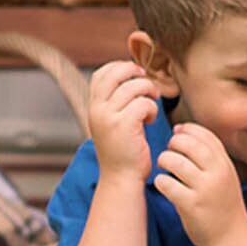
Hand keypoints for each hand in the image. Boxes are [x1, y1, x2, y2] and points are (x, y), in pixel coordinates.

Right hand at [88, 60, 157, 181]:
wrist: (121, 177)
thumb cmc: (123, 150)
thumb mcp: (112, 122)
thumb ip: (115, 102)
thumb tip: (132, 77)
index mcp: (93, 106)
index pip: (101, 73)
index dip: (120, 68)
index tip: (136, 75)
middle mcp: (97, 109)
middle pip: (116, 73)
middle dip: (136, 73)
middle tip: (149, 87)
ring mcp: (108, 117)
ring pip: (134, 86)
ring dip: (149, 93)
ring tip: (151, 107)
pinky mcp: (123, 126)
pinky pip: (143, 103)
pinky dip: (152, 109)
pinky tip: (150, 121)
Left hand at [153, 122, 246, 245]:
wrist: (232, 237)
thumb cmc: (223, 205)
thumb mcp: (225, 176)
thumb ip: (210, 156)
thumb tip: (182, 131)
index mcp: (225, 164)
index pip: (205, 135)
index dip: (187, 130)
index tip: (177, 134)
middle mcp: (217, 174)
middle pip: (188, 144)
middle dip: (173, 144)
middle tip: (169, 153)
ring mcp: (204, 189)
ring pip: (174, 161)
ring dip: (164, 161)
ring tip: (164, 168)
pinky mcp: (191, 205)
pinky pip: (166, 184)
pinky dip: (160, 182)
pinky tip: (164, 186)